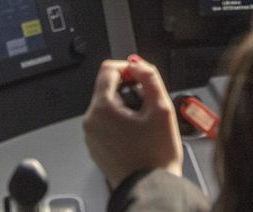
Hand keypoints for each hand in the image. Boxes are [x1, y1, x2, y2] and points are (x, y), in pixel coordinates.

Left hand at [82, 55, 182, 188]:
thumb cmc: (156, 155)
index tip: (142, 77)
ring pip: (106, 107)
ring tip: (144, 123)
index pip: (108, 69)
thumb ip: (150, 77)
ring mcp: (91, 136)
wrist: (150, 189)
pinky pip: (105, 125)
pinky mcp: (95, 148)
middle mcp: (90, 121)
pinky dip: (119, 123)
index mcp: (102, 108)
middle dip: (128, 90)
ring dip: (125, 107)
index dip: (128, 68)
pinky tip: (136, 135)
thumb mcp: (162, 108)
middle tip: (148, 104)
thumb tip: (137, 64)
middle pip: (106, 89)